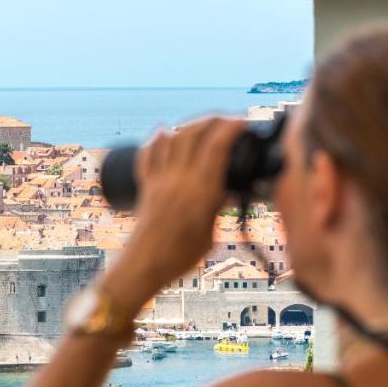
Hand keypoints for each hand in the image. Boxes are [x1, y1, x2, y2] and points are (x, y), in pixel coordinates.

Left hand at [101, 116, 243, 309]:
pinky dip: (156, 141)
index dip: (232, 127)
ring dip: (189, 126)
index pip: (217, 145)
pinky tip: (162, 132)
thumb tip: (227, 193)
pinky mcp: (146, 186)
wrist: (144, 266)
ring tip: (202, 124)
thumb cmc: (179, 258)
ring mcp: (160, 180)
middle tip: (227, 120)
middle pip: (194, 133)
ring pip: (172, 138)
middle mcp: (179, 178)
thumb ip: (217, 210)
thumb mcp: (210, 235)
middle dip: (213, 120)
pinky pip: (149, 155)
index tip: (243, 122)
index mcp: (201, 190)